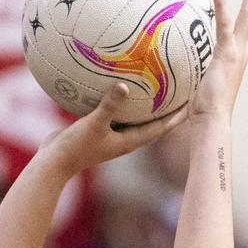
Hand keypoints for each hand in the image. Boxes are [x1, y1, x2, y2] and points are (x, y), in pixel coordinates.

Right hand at [36, 83, 187, 179]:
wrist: (53, 163)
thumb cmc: (74, 148)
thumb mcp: (93, 124)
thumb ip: (109, 105)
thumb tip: (124, 85)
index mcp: (129, 142)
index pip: (161, 129)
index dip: (178, 116)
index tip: (194, 101)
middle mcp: (124, 140)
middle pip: (154, 124)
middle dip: (169, 110)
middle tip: (183, 90)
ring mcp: (112, 136)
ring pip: (136, 119)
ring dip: (148, 106)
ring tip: (157, 85)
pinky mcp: (100, 131)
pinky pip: (117, 114)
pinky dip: (123, 102)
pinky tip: (120, 85)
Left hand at [189, 0, 247, 123]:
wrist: (211, 121)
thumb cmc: (205, 114)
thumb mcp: (204, 92)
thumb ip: (199, 85)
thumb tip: (183, 91)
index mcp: (238, 62)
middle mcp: (242, 54)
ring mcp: (236, 52)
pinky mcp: (225, 53)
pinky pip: (224, 24)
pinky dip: (222, 5)